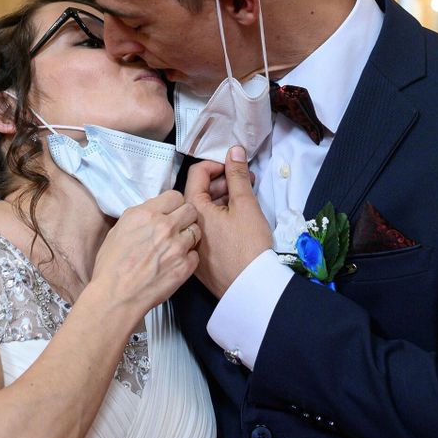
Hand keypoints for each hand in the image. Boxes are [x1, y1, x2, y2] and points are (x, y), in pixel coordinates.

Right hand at [89, 190, 201, 316]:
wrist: (116, 297)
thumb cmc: (111, 268)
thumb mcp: (118, 231)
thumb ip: (140, 217)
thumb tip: (153, 213)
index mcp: (145, 215)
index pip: (174, 196)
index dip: (173, 205)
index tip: (170, 212)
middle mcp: (164, 227)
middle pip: (191, 210)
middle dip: (185, 218)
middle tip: (177, 228)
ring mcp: (177, 247)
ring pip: (196, 231)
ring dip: (188, 238)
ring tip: (175, 247)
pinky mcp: (185, 266)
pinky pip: (196, 254)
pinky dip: (188, 258)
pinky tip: (175, 263)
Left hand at [185, 146, 273, 296]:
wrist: (250, 287)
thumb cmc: (248, 245)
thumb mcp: (245, 204)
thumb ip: (237, 175)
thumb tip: (234, 151)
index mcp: (194, 209)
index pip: (196, 173)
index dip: (217, 164)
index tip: (235, 167)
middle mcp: (187, 225)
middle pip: (199, 192)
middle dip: (222, 182)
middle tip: (245, 181)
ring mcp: (192, 242)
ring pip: (203, 211)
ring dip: (222, 200)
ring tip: (244, 199)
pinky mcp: (200, 257)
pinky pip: (205, 229)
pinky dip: (219, 219)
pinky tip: (237, 220)